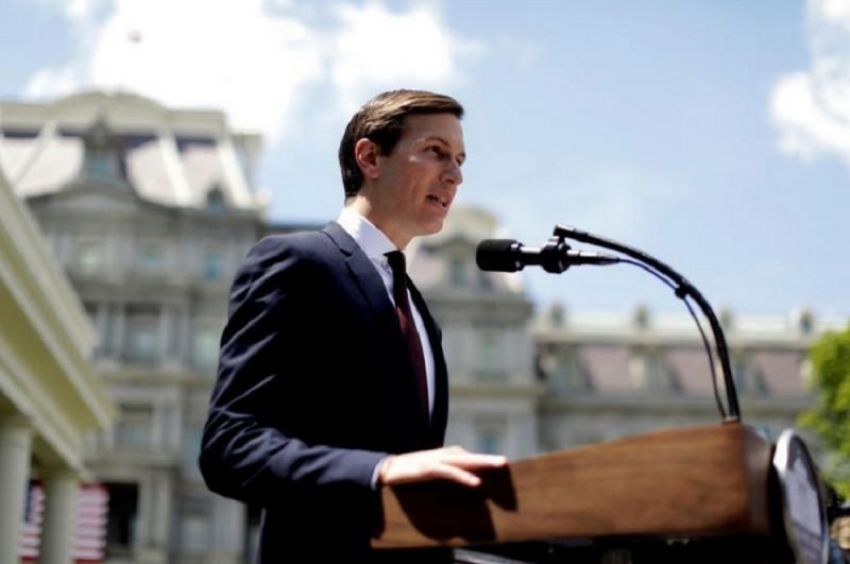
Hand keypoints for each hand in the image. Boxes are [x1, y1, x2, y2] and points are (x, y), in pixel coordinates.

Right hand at [377, 446, 506, 487]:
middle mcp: (445, 455)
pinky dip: (464, 476)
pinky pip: (451, 473)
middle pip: (471, 457)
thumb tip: (463, 480)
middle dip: (488, 459)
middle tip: (506, 462)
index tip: (503, 466)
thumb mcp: (432, 471)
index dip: (485, 461)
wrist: (388, 468)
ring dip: (482, 463)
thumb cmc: (412, 471)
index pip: (470, 458)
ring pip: (465, 461)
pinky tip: (476, 482)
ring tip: (498, 466)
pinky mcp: (429, 468)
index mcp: (447, 456)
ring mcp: (437, 461)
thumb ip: (447, 472)